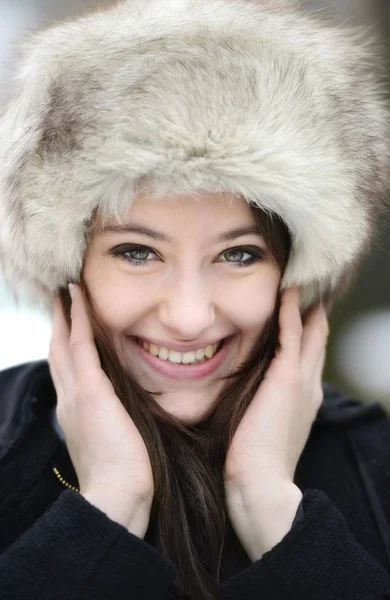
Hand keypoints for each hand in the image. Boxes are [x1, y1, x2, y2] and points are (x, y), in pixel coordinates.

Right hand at [48, 283, 153, 530]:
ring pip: (64, 342)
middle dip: (58, 324)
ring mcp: (76, 393)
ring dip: (65, 314)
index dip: (65, 344)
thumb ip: (114, 422)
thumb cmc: (124, 476)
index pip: (67, 370)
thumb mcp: (113, 442)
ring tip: (67, 290)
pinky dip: (78, 318)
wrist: (116, 497)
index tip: (69, 324)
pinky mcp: (90, 391)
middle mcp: (68, 399)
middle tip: (60, 298)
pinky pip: (81, 344)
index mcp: (75, 412)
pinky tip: (78, 297)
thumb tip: (125, 411)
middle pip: (57, 351)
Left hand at [223, 286, 328, 496]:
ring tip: (298, 279)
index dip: (306, 331)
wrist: (260, 484)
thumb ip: (258, 405)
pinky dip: (291, 310)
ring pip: (310, 331)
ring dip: (305, 304)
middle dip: (312, 311)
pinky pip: (293, 333)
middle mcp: (309, 384)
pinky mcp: (288, 378)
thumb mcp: (260, 426)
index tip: (299, 308)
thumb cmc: (251, 462)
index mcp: (303, 397)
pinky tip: (287, 290)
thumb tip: (242, 392)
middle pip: (316, 338)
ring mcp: (302, 380)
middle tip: (304, 284)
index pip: (307, 355)